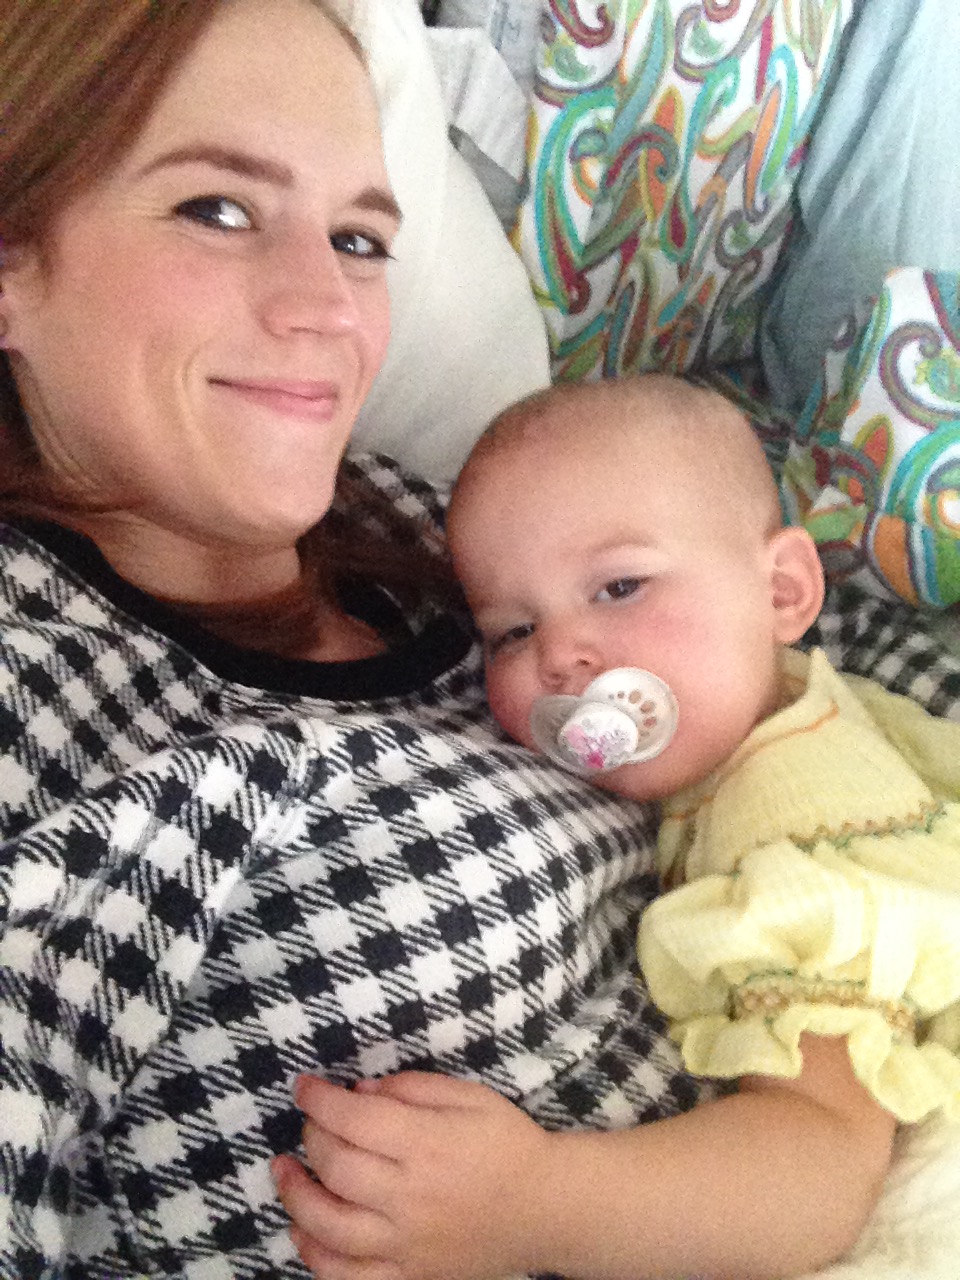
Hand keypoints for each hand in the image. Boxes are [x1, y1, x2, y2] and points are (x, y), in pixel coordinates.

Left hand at [273, 1071, 551, 1279]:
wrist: (545, 1208)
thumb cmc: (506, 1142)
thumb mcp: (468, 1095)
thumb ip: (412, 1088)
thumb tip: (360, 1092)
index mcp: (428, 1144)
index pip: (355, 1118)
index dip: (320, 1099)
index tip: (303, 1087)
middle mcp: (411, 1196)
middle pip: (337, 1167)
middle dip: (311, 1137)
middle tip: (310, 1123)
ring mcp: (407, 1244)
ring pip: (330, 1226)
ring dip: (296, 1196)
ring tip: (284, 1171)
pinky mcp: (410, 1276)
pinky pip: (348, 1277)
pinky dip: (316, 1256)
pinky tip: (303, 1232)